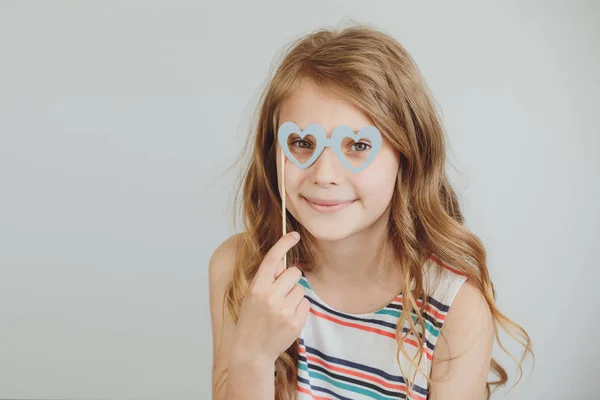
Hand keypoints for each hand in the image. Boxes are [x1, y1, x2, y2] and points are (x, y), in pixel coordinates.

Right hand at [230, 232, 309, 364]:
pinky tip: (286, 318)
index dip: (284, 243)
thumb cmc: (252, 319)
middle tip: (281, 291)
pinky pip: (305, 303)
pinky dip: (299, 308)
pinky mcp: (295, 322)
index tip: (293, 235)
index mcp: (257, 287)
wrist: (251, 351)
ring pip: (301, 288)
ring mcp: (283, 310)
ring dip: (294, 295)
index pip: (273, 258)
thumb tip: (286, 264)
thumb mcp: (252, 296)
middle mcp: (270, 297)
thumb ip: (267, 280)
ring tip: (281, 309)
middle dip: (291, 278)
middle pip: (294, 272)